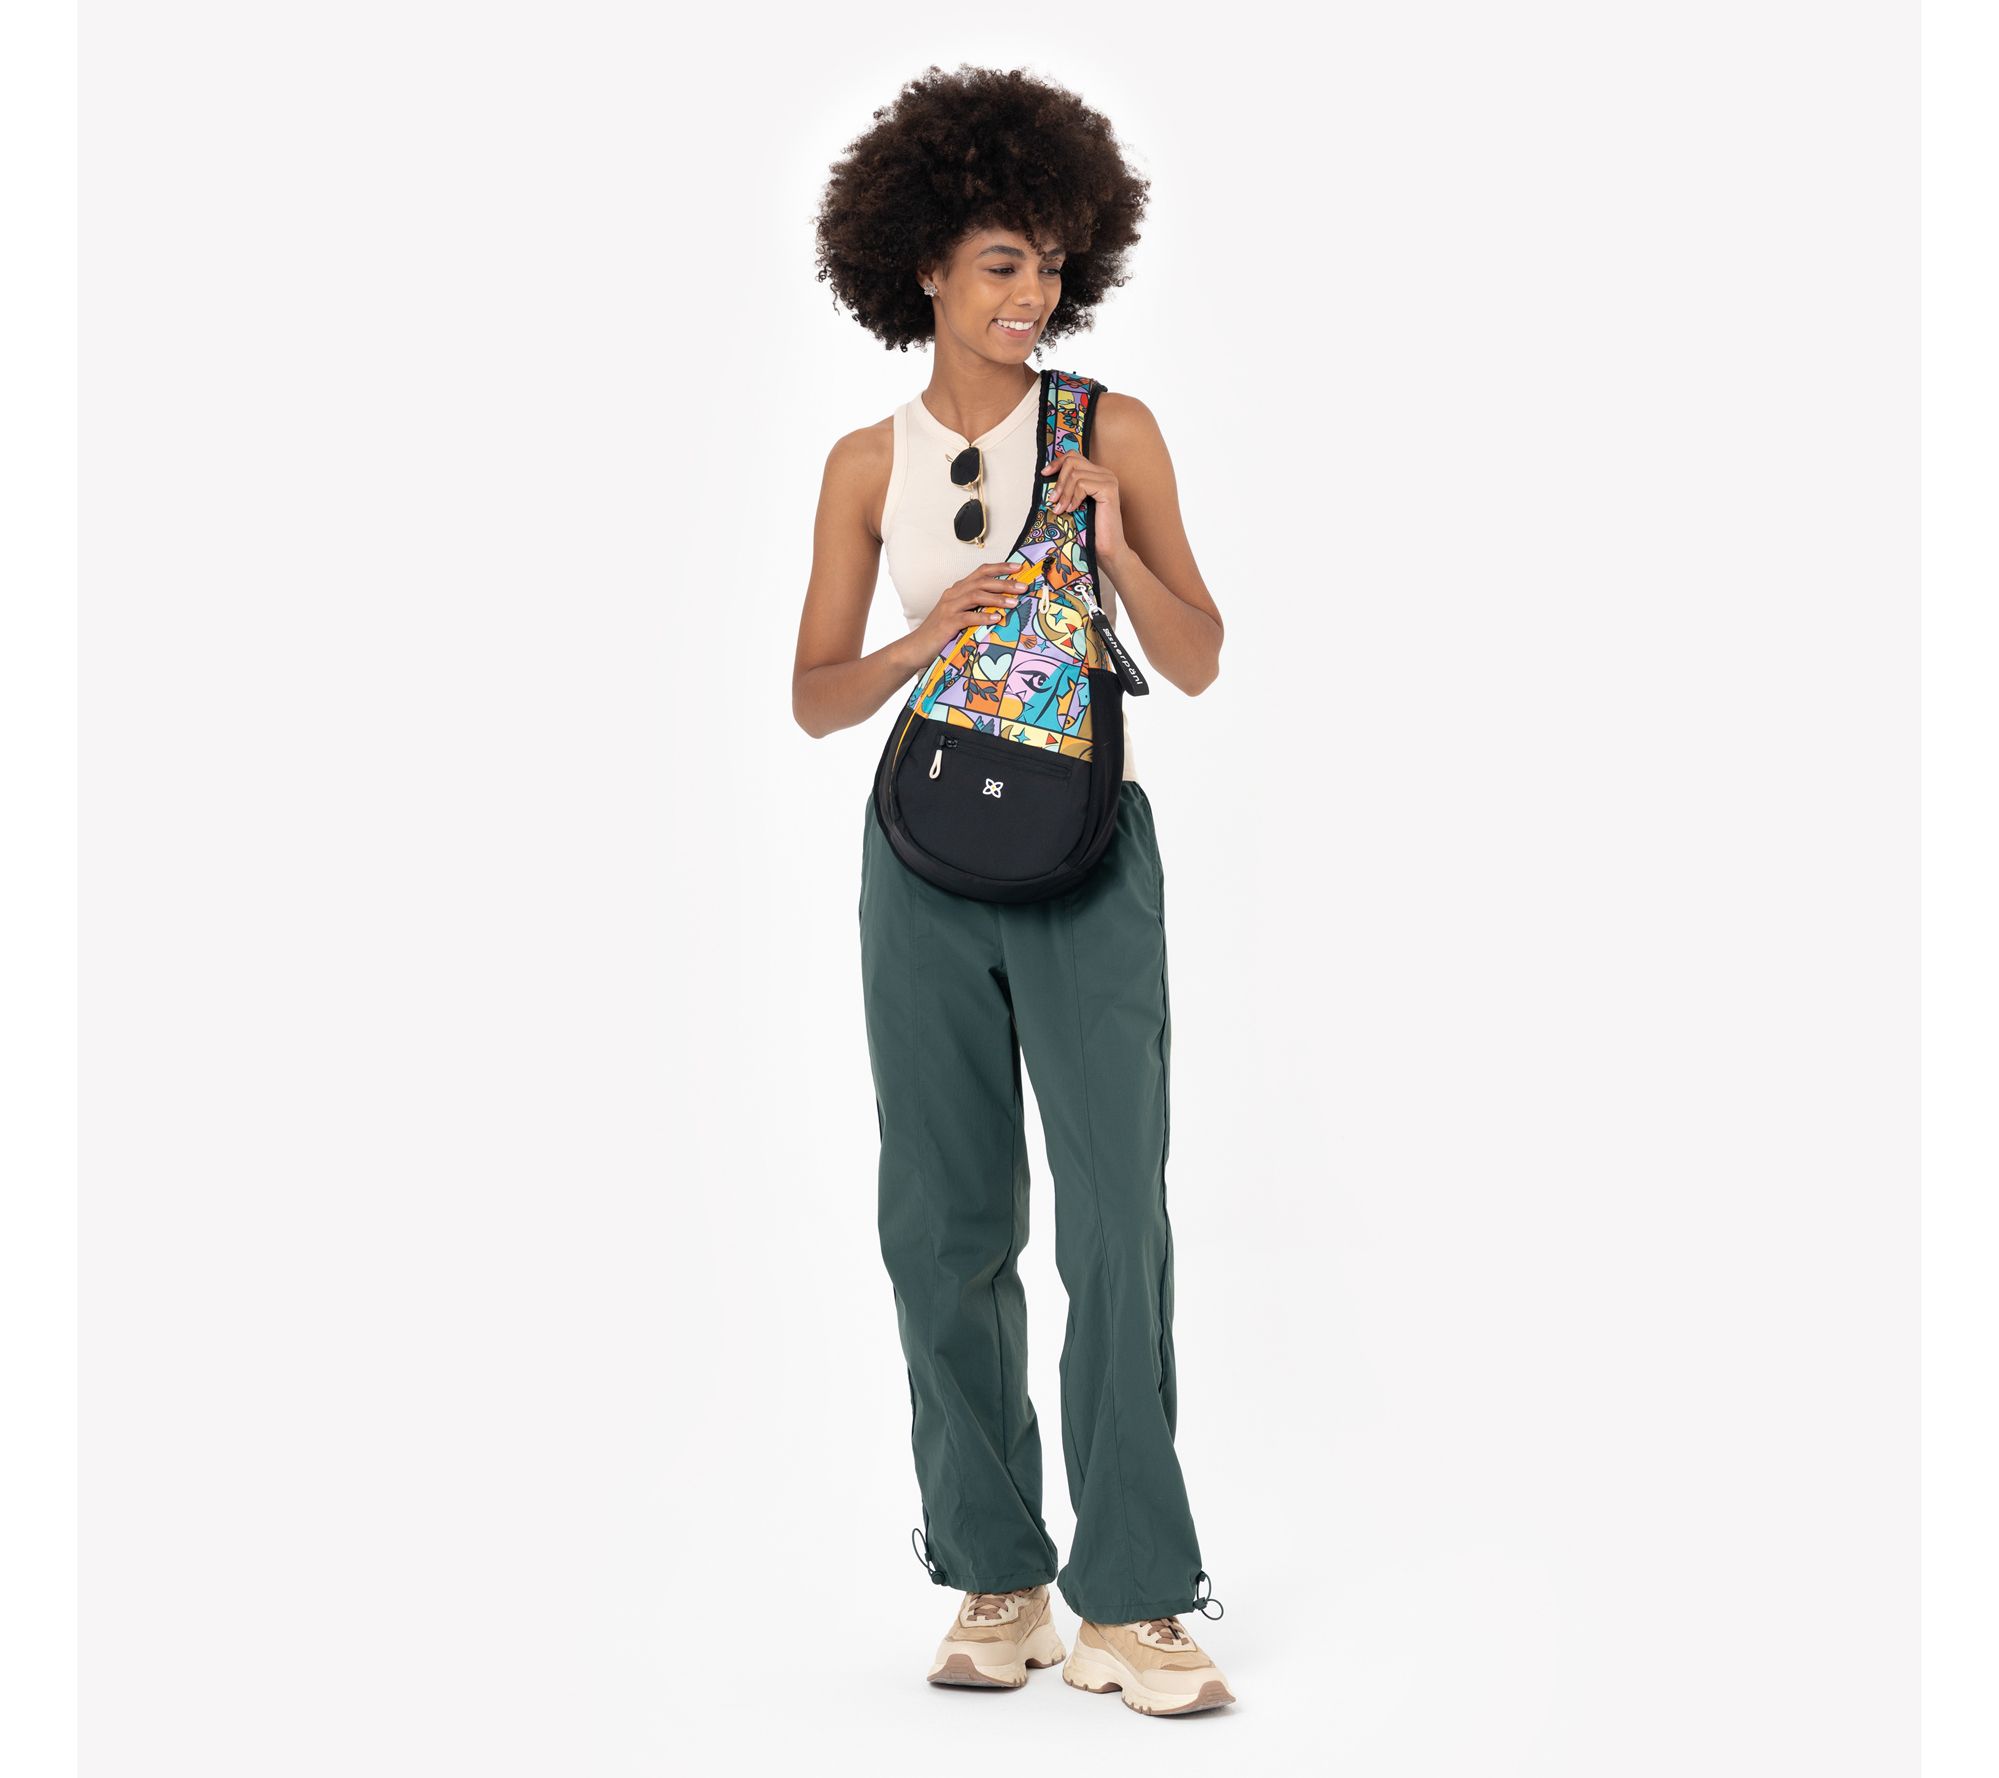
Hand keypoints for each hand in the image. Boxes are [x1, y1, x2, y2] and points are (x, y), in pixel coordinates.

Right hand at [899, 562, 1030, 671]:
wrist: (916, 647)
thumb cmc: (942, 632)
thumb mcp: (960, 615)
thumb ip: (976, 607)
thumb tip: (1003, 604)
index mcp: (957, 590)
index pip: (981, 572)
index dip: (1000, 568)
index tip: (1019, 568)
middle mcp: (953, 594)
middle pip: (981, 581)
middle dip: (1004, 583)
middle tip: (1023, 587)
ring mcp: (949, 608)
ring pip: (976, 596)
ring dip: (997, 598)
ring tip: (1014, 603)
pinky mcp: (947, 623)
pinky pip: (967, 617)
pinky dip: (983, 617)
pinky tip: (996, 619)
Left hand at [1040, 449, 1127, 565]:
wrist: (1107, 550)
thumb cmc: (1091, 530)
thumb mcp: (1073, 503)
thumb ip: (1067, 488)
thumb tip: (1046, 476)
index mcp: (1097, 475)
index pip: (1074, 456)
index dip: (1057, 462)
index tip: (1044, 474)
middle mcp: (1105, 474)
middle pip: (1073, 461)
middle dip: (1059, 481)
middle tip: (1053, 500)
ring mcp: (1109, 480)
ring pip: (1075, 473)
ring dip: (1063, 493)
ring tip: (1060, 509)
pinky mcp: (1109, 489)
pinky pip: (1082, 484)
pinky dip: (1073, 497)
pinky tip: (1072, 510)